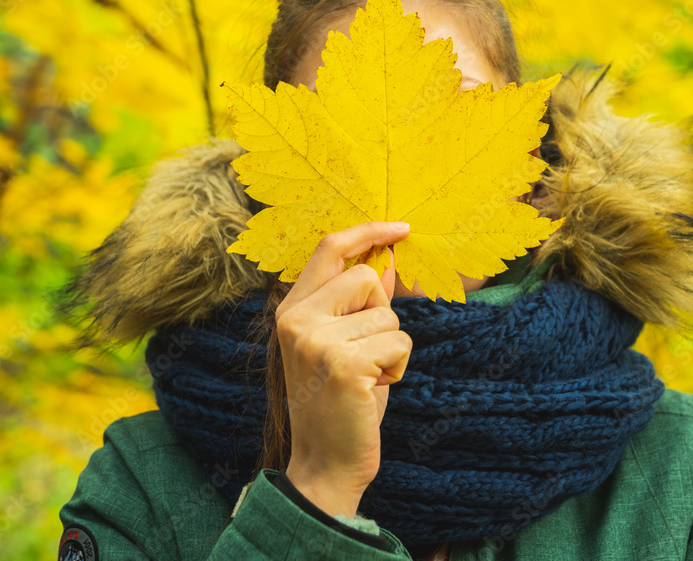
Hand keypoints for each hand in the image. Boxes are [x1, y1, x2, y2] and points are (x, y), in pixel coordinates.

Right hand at [276, 221, 412, 517]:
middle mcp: (297, 319)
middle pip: (368, 278)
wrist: (325, 464)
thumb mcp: (345, 344)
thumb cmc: (340, 402)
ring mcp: (316, 340)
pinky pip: (399, 342)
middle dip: (382, 314)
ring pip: (389, 314)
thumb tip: (389, 258)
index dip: (368, 231)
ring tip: (366, 378)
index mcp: (291, 310)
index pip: (329, 248)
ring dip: (391, 348)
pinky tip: (373, 390)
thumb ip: (360, 302)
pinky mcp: (343, 363)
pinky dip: (398, 367)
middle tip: (366, 353)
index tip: (401, 228)